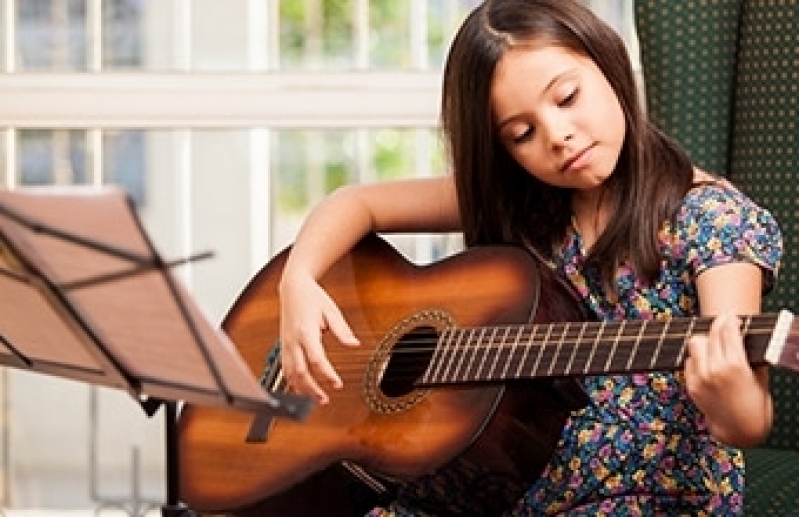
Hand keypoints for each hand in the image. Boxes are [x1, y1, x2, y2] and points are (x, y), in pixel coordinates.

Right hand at [278, 273, 359, 403]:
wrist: (293, 287)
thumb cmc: (312, 297)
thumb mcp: (331, 310)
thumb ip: (342, 330)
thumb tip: (353, 344)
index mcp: (305, 331)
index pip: (316, 359)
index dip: (326, 374)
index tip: (337, 384)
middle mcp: (292, 340)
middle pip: (299, 372)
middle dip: (311, 389)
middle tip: (325, 399)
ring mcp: (285, 344)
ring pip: (289, 373)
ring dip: (301, 388)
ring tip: (315, 398)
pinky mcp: (283, 346)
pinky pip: (285, 368)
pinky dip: (292, 381)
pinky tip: (302, 388)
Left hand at [684, 313, 770, 446]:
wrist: (740, 430)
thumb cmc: (756, 404)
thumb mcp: (760, 376)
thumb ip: (750, 355)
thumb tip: (742, 334)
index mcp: (735, 366)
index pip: (727, 331)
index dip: (729, 320)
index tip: (731, 318)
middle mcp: (715, 370)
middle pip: (710, 334)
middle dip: (718, 327)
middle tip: (724, 326)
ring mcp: (700, 378)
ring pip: (695, 343)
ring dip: (706, 342)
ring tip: (715, 346)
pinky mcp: (691, 385)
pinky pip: (689, 361)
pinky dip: (698, 359)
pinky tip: (709, 363)